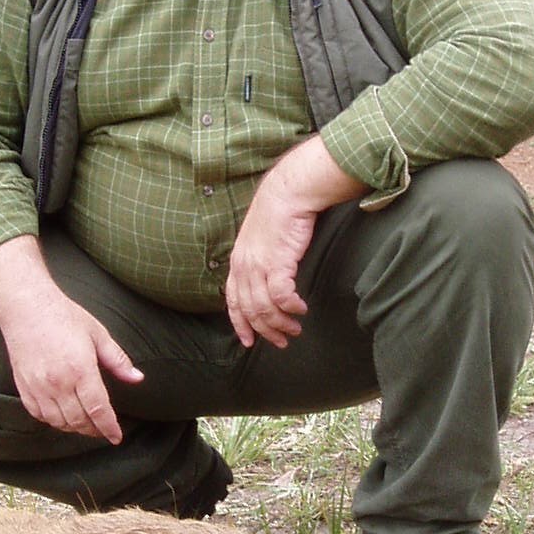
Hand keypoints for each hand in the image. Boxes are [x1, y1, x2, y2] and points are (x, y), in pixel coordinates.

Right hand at [0, 237, 141, 443]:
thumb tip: (137, 378)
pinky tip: (63, 416)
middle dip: (94, 430)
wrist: (26, 307)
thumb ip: (118, 360)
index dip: (109, 427)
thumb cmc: (65, 317)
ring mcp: (38, 387)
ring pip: (59, 422)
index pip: (98, 409)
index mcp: (81, 369)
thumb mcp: (98, 334)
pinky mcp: (24, 387)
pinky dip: (53, 421)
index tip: (116, 437)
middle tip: (103, 430)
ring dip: (74, 428)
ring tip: (85, 424)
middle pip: (79, 420)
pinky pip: (39, 415)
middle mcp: (58, 382)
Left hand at [226, 137, 365, 348]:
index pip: (232, 301)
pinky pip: (281, 296)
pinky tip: (301, 309)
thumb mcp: (259, 239)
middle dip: (265, 331)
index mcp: (237, 262)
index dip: (240, 324)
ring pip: (264, 308)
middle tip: (282, 341)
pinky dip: (291, 307)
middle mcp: (244, 267)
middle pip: (250, 310)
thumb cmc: (279, 213)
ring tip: (295, 329)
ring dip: (281, 323)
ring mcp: (259, 266)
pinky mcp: (277, 263)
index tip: (249, 341)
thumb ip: (259, 260)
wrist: (289, 193)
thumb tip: (268, 278)